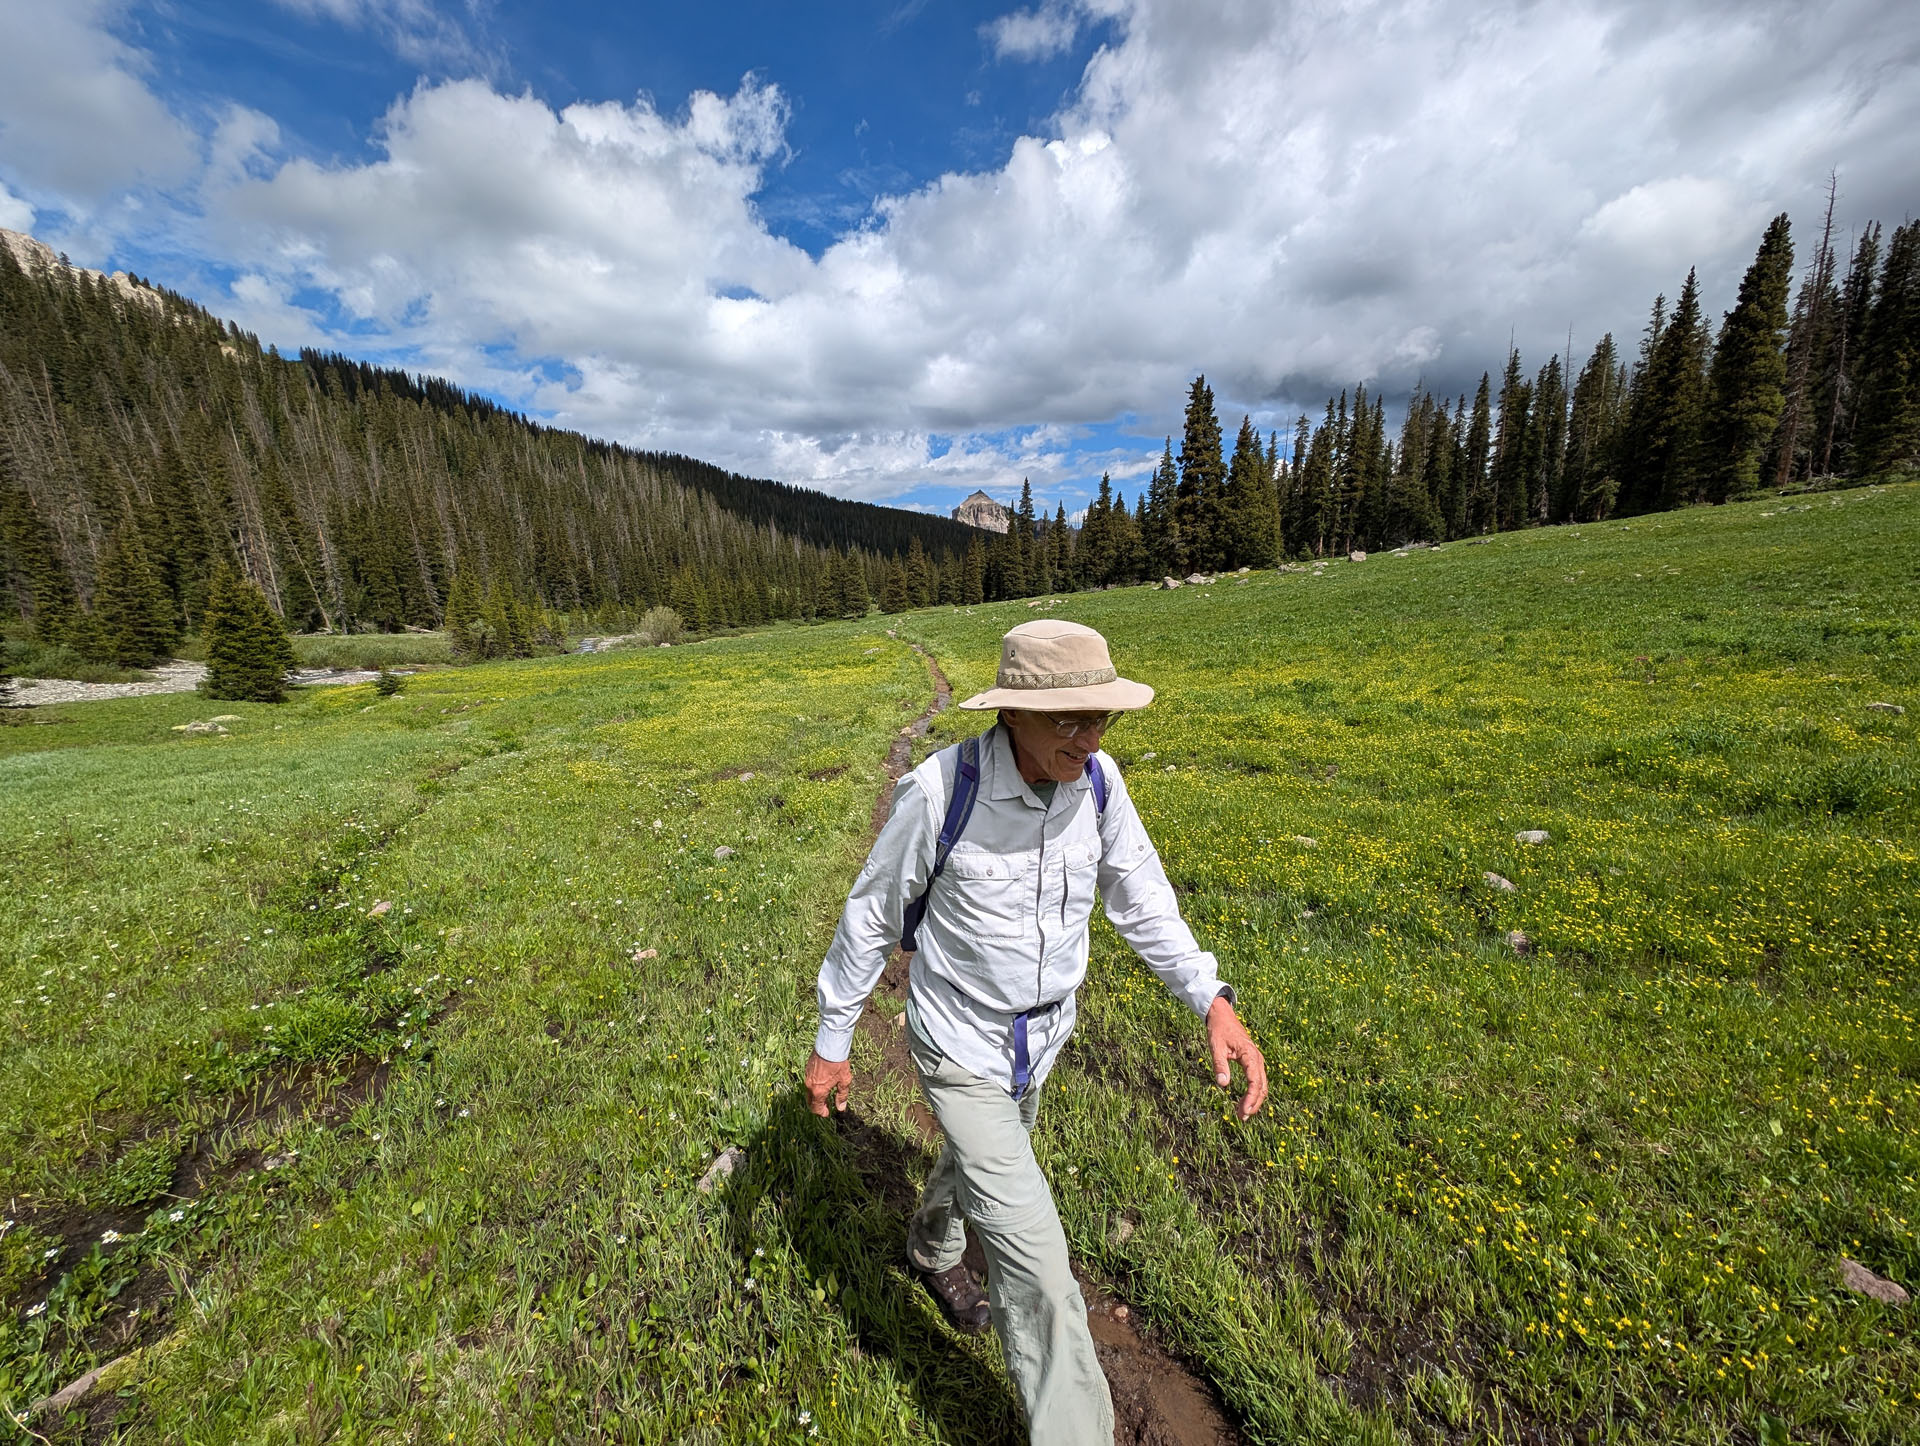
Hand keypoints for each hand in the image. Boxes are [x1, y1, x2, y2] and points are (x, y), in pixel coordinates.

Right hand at [804, 1050, 851, 1116]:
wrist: (830, 1046)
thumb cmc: (838, 1064)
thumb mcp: (844, 1081)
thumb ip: (842, 1096)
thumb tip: (840, 1108)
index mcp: (818, 1091)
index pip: (816, 1108)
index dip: (822, 1112)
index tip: (828, 1113)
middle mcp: (810, 1086)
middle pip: (810, 1102)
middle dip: (818, 1106)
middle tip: (826, 1106)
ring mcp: (807, 1077)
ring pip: (809, 1092)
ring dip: (816, 1096)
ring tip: (826, 1094)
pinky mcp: (807, 1069)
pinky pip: (809, 1082)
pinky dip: (814, 1087)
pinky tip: (823, 1083)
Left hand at [1207, 995, 1267, 1121]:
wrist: (1222, 1015)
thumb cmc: (1218, 1030)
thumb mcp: (1216, 1046)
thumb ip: (1219, 1065)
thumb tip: (1223, 1084)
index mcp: (1250, 1055)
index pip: (1255, 1082)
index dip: (1251, 1098)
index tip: (1243, 1111)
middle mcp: (1257, 1059)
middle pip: (1262, 1086)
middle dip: (1253, 1104)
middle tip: (1241, 1117)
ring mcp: (1257, 1060)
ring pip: (1262, 1085)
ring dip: (1254, 1100)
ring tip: (1242, 1113)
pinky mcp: (1253, 1061)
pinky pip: (1258, 1080)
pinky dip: (1254, 1093)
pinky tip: (1245, 1101)